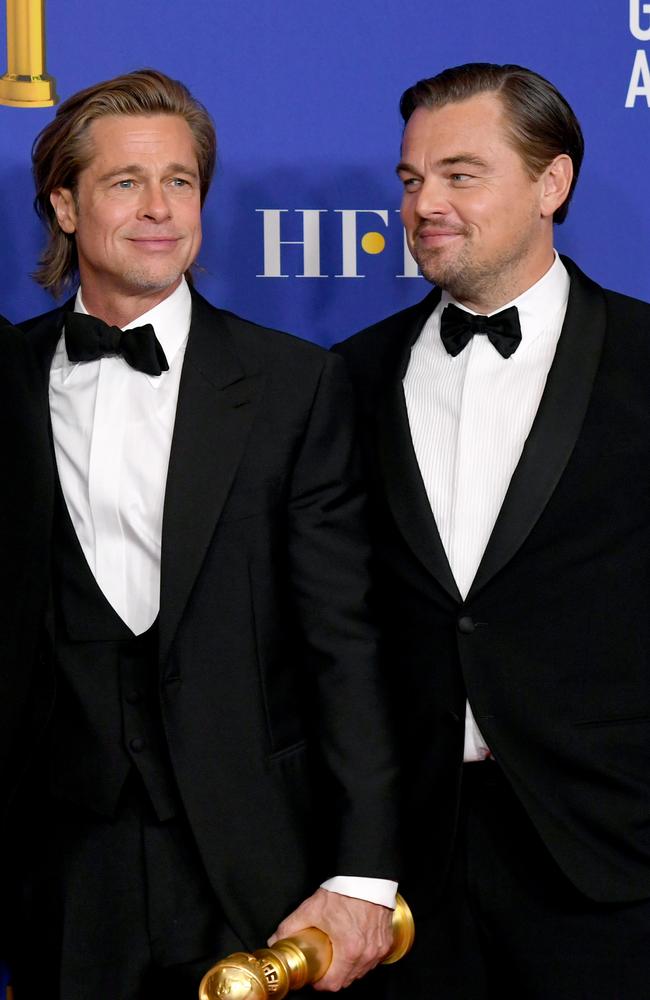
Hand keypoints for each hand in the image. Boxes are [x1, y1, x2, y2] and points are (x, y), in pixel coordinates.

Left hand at [267, 887, 392, 990]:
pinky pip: (372, 960)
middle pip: (348, 980)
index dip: (320, 983)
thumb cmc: (344, 892)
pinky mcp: (386, 942)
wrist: (366, 877)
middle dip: (333, 976)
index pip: (334, 984)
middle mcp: (367, 953)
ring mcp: (378, 948)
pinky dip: (362, 959)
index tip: (315, 976)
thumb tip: (276, 940)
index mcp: (349, 949)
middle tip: (323, 964)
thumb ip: (290, 926)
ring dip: (348, 969)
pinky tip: (353, 948)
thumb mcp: (311, 908)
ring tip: (337, 956)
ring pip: (361, 971)